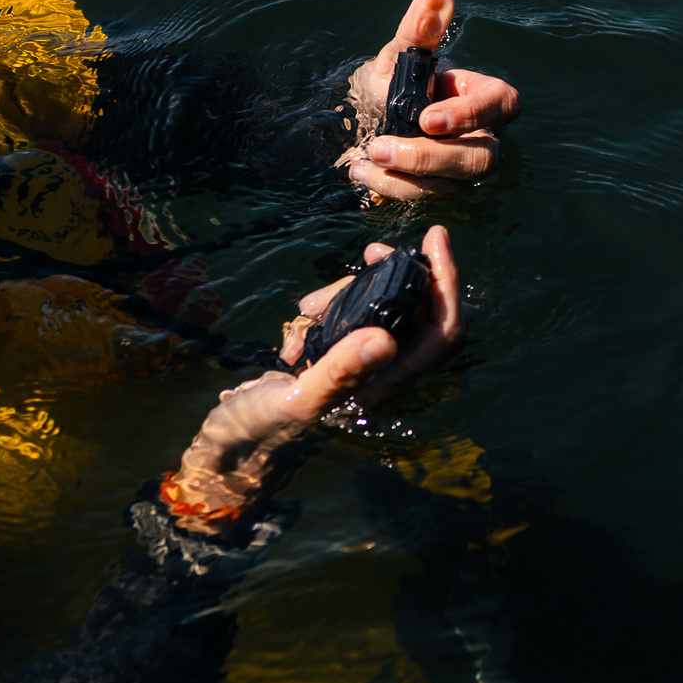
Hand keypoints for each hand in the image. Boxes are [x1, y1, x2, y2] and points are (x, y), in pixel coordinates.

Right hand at [167, 226, 464, 528]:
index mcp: (390, 384)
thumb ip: (341, 371)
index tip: (434, 236)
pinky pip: (351, 316)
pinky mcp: (341, 355)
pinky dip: (329, 307)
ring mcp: (365, 363)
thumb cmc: (263, 429)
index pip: (445, 329)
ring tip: (308, 305)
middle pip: (418, 308)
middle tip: (369, 252)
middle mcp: (387, 372)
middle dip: (396, 275)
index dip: (449, 282)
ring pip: (381, 307)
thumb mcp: (299, 398)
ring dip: (350, 293)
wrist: (234, 446)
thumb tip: (387, 340)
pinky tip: (300, 321)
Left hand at [338, 0, 522, 201]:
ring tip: (366, 157)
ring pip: (453, 184)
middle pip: (482, 157)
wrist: (361, 119)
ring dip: (406, 175)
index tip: (427, 118)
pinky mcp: (438, 190)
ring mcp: (461, 169)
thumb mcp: (399, 55)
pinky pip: (425, 198)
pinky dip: (391, 186)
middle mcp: (480, 135)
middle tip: (382, 145)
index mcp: (481, 95)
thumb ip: (419, 28)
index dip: (473, 114)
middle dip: (431, 157)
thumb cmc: (391, 81)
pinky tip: (361, 170)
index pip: (504, 104)